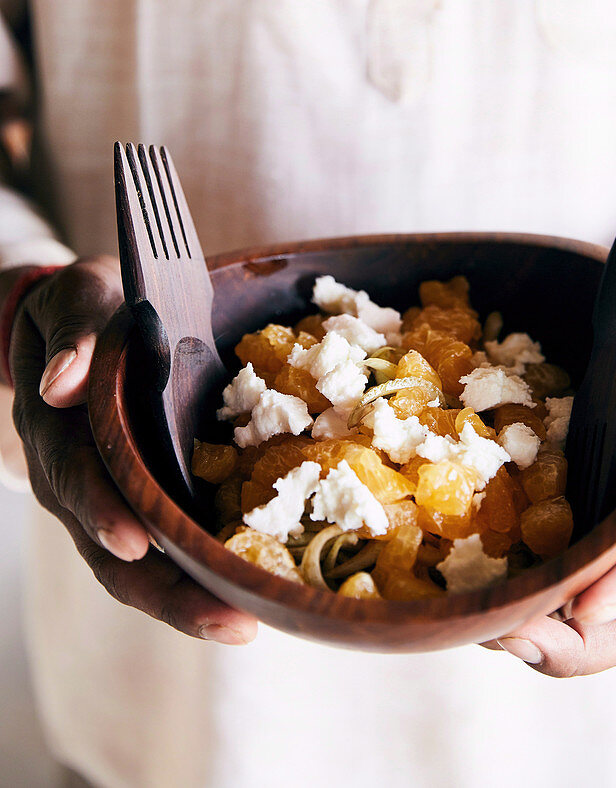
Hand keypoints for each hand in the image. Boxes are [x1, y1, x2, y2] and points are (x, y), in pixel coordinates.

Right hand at [10, 257, 256, 645]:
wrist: (88, 320)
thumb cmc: (91, 305)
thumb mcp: (82, 298)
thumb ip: (73, 336)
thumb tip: (61, 384)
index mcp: (59, 429)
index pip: (77, 478)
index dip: (102, 510)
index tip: (134, 540)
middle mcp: (79, 479)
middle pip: (112, 549)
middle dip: (166, 591)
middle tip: (226, 621)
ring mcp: (113, 497)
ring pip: (141, 566)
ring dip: (188, 599)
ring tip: (243, 625)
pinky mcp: (149, 497)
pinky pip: (170, 545)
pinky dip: (201, 573)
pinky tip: (249, 593)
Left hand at [484, 250, 615, 675]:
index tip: (585, 607)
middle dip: (580, 641)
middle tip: (517, 639)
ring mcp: (608, 511)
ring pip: (588, 602)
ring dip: (543, 630)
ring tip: (487, 630)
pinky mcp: (568, 501)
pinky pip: (550, 564)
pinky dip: (519, 591)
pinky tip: (475, 597)